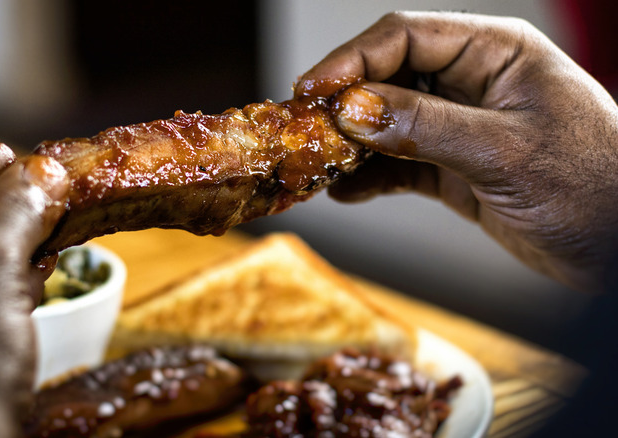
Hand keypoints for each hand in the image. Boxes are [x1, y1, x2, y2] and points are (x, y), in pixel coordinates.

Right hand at [296, 11, 617, 292]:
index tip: (313, 90)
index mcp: (494, 53)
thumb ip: (423, 127)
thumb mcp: (502, 150)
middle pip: (387, 78)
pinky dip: (370, 178)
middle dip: (344, 105)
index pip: (405, 37)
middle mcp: (471, 82)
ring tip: (316, 167)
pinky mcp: (452, 168)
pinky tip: (345, 192)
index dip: (352, 60)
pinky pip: (398, 163)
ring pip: (386, 123)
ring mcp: (459, 127)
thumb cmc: (592, 184)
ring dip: (351, 146)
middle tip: (304, 132)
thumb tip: (351, 110)